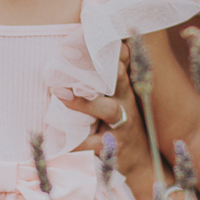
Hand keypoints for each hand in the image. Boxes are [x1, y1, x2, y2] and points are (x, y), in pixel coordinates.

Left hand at [62, 47, 150, 179]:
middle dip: (104, 69)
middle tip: (79, 57)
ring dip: (85, 102)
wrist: (140, 162)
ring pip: (108, 109)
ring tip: (60, 95)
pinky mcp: (112, 147)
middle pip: (120, 81)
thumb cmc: (123, 126)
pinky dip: (75, 143)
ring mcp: (122, 126)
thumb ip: (107, 82)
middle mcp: (126, 104)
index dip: (115, 51)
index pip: (122, 65)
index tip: (100, 37)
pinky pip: (92, 144)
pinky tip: (59, 141)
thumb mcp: (120, 102)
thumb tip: (87, 55)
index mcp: (124, 91)